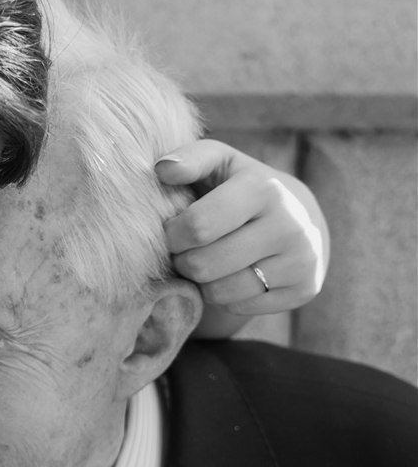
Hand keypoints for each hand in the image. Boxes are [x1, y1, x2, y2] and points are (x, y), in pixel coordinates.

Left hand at [158, 141, 328, 322]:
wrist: (301, 217)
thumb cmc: (243, 188)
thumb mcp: (221, 162)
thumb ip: (191, 159)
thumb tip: (163, 169)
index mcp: (264, 189)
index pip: (198, 227)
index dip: (173, 235)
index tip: (173, 231)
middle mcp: (290, 225)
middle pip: (204, 265)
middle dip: (184, 261)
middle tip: (187, 251)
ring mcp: (301, 260)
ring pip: (220, 292)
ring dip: (202, 281)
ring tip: (209, 262)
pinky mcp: (305, 289)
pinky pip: (239, 307)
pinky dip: (226, 296)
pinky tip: (233, 275)